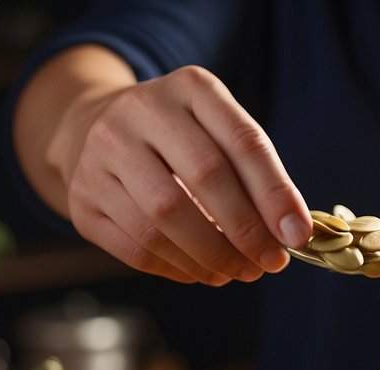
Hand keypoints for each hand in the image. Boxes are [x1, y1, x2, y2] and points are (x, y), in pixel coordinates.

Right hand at [56, 65, 311, 285]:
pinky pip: (136, 248)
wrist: (93, 129)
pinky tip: (201, 272)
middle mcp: (140, 111)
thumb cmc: (177, 140)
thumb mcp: (217, 132)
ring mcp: (102, 153)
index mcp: (189, 87)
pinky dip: (176, 268)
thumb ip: (254, 175)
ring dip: (210, 257)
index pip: (242, 142)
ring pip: (164, 221)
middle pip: (204, 178)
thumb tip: (289, 233)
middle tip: (268, 262)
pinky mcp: (83, 198)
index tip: (296, 235)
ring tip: (236, 272)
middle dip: (244, 231)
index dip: (274, 193)